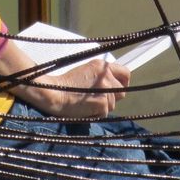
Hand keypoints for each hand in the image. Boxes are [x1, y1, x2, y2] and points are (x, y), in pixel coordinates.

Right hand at [0, 43, 130, 118]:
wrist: (54, 94)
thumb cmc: (66, 84)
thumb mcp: (86, 71)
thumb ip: (101, 75)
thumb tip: (115, 84)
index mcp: (102, 65)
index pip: (125, 73)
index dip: (122, 83)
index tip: (118, 88)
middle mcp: (106, 75)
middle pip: (121, 91)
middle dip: (111, 97)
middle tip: (95, 98)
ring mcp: (106, 89)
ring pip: (113, 104)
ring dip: (102, 107)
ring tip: (85, 103)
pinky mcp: (103, 103)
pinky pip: (105, 113)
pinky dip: (95, 114)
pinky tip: (84, 109)